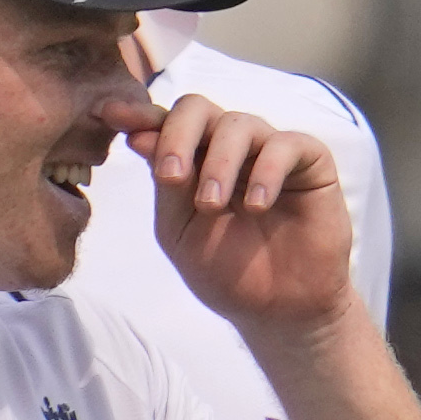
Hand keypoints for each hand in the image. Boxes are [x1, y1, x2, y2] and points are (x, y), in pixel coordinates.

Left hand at [144, 96, 363, 342]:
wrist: (279, 310)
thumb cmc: (228, 272)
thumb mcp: (181, 231)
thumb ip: (165, 184)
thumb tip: (139, 136)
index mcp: (194, 159)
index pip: (165, 124)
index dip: (139, 115)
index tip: (110, 116)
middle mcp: (229, 147)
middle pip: (198, 109)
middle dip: (178, 135)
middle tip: (171, 176)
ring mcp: (269, 151)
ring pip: (238, 124)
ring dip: (220, 163)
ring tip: (212, 206)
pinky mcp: (310, 162)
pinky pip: (285, 145)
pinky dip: (267, 171)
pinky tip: (256, 205)